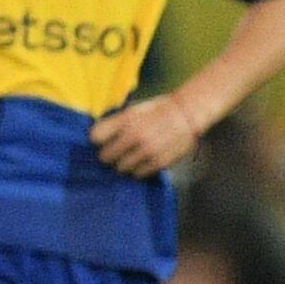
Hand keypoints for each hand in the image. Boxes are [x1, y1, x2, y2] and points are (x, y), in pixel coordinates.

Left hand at [90, 88, 204, 175]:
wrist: (189, 113)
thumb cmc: (159, 110)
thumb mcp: (135, 110)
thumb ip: (117, 123)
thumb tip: (97, 139)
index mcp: (127, 119)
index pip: (95, 137)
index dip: (99, 139)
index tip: (104, 140)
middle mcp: (135, 135)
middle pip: (105, 156)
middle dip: (109, 155)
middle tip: (117, 152)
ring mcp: (148, 150)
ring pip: (121, 168)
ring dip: (124, 164)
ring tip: (133, 156)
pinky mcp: (159, 161)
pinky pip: (138, 174)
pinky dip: (139, 169)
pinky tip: (145, 160)